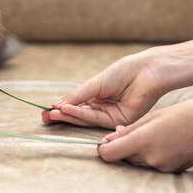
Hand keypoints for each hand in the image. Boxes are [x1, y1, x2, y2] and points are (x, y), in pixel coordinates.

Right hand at [42, 47, 178, 128]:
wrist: (147, 71)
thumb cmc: (124, 71)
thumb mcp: (96, 83)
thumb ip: (79, 95)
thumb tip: (58, 104)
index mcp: (99, 94)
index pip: (77, 104)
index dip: (62, 107)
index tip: (46, 110)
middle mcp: (104, 106)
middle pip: (80, 114)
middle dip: (62, 115)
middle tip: (45, 117)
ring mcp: (111, 114)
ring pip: (86, 118)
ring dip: (69, 116)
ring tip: (53, 114)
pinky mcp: (119, 121)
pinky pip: (97, 120)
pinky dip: (81, 115)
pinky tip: (68, 111)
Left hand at [97, 98, 192, 171]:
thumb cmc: (187, 114)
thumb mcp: (155, 115)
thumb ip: (131, 128)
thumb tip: (112, 137)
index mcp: (144, 141)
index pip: (110, 154)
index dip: (104, 148)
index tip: (106, 140)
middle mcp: (152, 158)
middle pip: (124, 159)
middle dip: (123, 148)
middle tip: (129, 132)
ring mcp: (163, 167)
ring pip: (139, 162)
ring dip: (138, 151)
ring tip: (152, 133)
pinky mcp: (174, 171)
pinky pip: (154, 165)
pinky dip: (153, 155)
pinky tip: (165, 141)